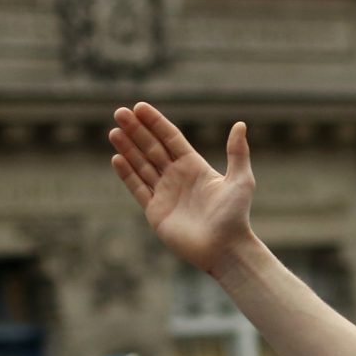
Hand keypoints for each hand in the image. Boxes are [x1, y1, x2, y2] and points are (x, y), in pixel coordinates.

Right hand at [110, 103, 256, 277]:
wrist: (225, 249)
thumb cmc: (236, 216)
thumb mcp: (240, 181)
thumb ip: (237, 152)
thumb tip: (240, 123)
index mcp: (195, 166)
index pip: (170, 138)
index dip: (155, 122)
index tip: (140, 107)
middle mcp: (178, 177)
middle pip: (152, 148)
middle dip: (136, 131)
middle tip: (120, 112)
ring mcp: (165, 194)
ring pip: (141, 165)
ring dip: (127, 148)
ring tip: (114, 131)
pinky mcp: (156, 211)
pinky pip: (138, 188)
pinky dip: (127, 174)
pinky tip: (116, 158)